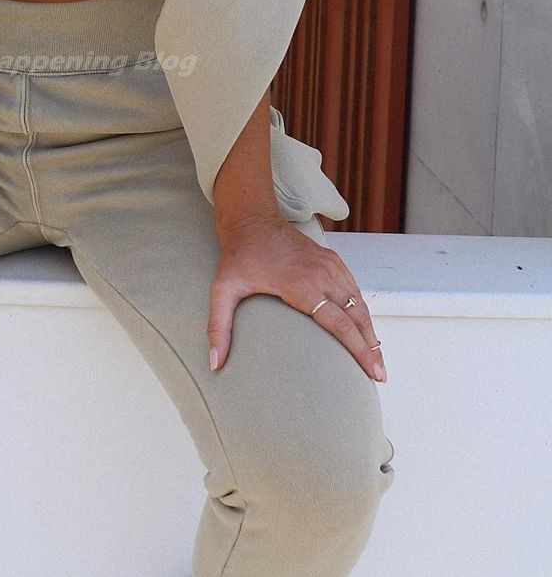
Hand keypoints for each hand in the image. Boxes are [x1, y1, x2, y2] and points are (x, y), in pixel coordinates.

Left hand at [207, 213, 386, 382]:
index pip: (341, 324)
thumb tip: (214, 364)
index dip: (360, 350)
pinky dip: (361, 309)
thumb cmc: (238, 256)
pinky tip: (363, 326)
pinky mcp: (331, 258)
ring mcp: (329, 265)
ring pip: (359, 302)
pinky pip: (353, 287)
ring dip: (370, 329)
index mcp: (302, 286)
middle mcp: (322, 275)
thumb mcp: (222, 290)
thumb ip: (218, 327)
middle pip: (357, 317)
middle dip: (372, 347)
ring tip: (376, 357)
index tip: (373, 372)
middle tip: (380, 375)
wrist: (250, 219)